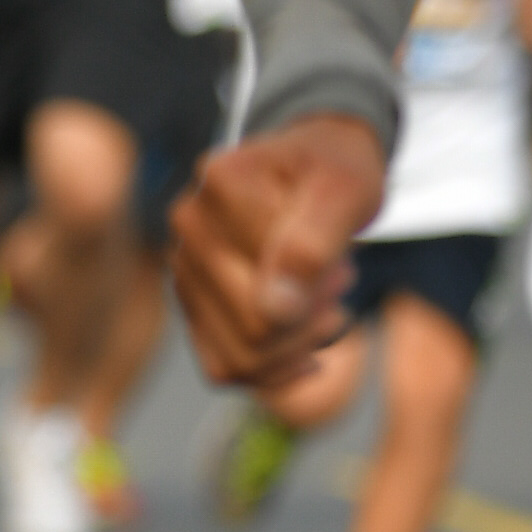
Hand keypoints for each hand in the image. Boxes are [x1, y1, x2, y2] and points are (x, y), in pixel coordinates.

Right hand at [169, 115, 386, 388]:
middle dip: (312, 323)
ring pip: (237, 359)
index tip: (343, 265)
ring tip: (324, 305)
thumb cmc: (337, 173)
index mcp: (221, 184)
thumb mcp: (347, 193)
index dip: (320, 297)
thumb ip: (312, 245)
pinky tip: (306, 347)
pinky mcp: (191, 295)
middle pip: (252, 331)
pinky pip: (223, 366)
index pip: (268, 295)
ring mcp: (184, 262)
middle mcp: (188, 222)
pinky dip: (273, 370)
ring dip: (297, 346)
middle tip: (339, 282)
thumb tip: (274, 310)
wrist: (318, 162)